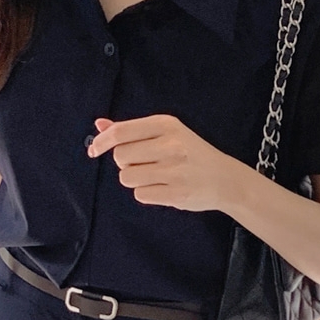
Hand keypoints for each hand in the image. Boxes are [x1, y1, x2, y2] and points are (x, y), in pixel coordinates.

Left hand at [86, 113, 238, 212]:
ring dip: (134, 179)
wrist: (224, 179)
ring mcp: (174, 170)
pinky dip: (146, 193)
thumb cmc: (190, 154)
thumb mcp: (165, 133)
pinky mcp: (176, 193)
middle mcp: (170, 145)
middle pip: (120, 157)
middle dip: (124, 163)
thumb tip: (99, 125)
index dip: (101, 142)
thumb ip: (131, 130)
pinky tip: (162, 188)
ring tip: (154, 176)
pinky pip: (140, 194)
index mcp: (167, 125)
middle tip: (144, 163)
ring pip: (127, 177)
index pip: (121, 132)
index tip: (94, 150)